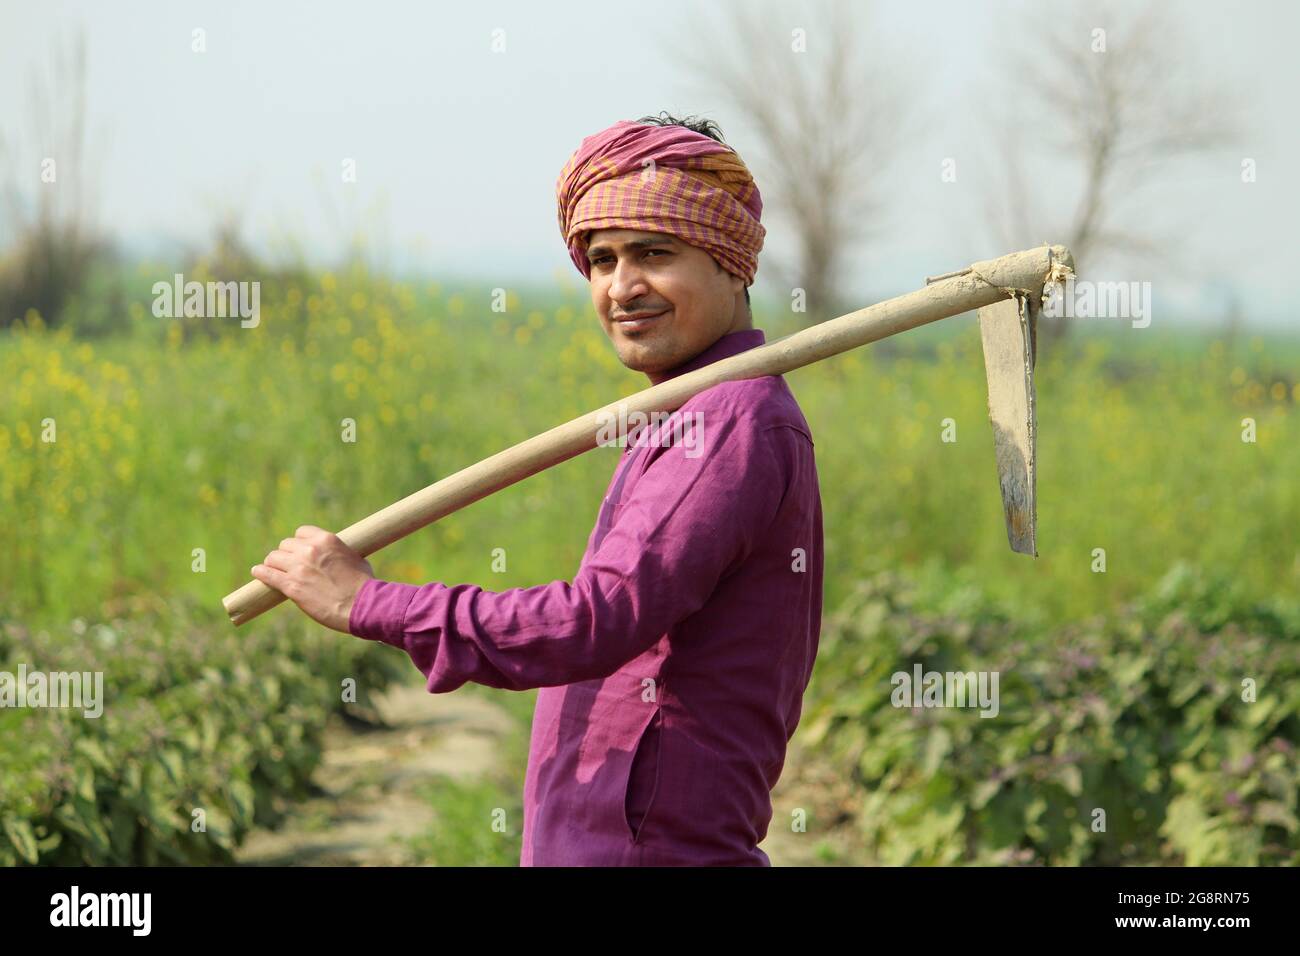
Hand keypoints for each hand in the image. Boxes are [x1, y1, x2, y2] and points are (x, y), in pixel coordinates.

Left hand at [251, 525, 374, 632]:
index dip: (299, 542)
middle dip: (286, 554)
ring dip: (273, 564)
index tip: (299, 550)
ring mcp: (298, 568)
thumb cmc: (363, 584)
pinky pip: (268, 575)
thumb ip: (338, 553)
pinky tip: (258, 572)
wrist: (362, 605)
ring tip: (274, 570)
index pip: (301, 532)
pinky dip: (261, 573)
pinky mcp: (292, 586)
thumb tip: (336, 556)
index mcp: (326, 540)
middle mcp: (309, 550)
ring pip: (273, 558)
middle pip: (285, 545)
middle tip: (288, 564)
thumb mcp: (354, 558)